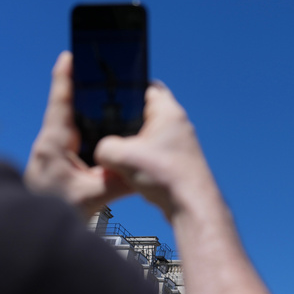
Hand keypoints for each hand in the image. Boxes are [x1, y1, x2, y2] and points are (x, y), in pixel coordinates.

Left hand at [24, 52, 131, 216]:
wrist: (27, 237)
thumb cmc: (55, 213)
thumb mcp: (93, 195)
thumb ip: (119, 178)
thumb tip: (143, 164)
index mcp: (52, 145)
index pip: (60, 103)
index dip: (65, 77)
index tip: (70, 55)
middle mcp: (48, 146)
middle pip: (66, 109)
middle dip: (81, 89)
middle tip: (98, 70)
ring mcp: (49, 156)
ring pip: (69, 125)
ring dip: (84, 110)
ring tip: (104, 94)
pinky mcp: (54, 166)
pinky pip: (71, 140)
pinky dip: (85, 129)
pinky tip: (102, 129)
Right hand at [94, 82, 216, 219]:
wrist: (191, 206)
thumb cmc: (165, 175)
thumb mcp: (121, 156)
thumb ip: (104, 147)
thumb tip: (102, 151)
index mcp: (168, 112)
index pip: (147, 86)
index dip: (127, 86)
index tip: (108, 91)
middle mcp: (176, 124)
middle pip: (145, 111)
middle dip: (125, 118)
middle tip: (104, 124)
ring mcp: (178, 143)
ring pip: (147, 135)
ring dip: (131, 142)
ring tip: (112, 150)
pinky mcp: (176, 161)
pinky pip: (152, 152)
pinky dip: (139, 158)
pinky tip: (125, 169)